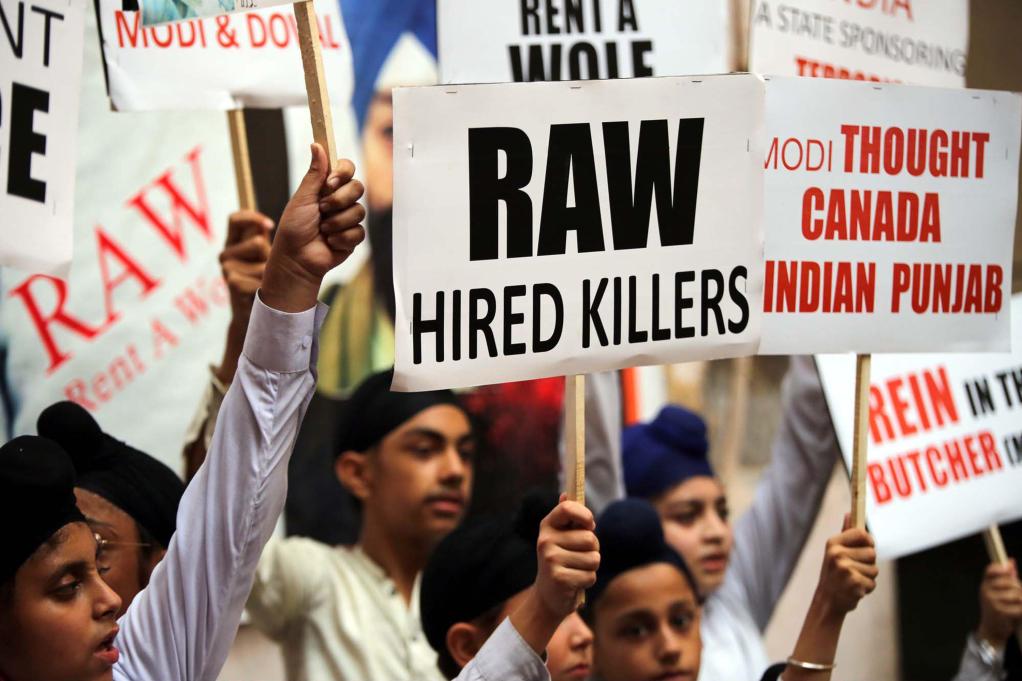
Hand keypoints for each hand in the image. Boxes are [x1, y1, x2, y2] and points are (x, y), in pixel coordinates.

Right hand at [221, 210, 271, 324]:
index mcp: (234, 242)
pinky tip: (260, 294)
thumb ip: (263, 238)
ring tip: (265, 284)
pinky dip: (267, 289)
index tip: (270, 226)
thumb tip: (268, 223)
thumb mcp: (264, 255)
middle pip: (257, 243)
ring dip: (271, 275)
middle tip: (268, 270)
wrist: (253, 313)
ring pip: (263, 264)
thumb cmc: (262, 280)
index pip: (235, 219)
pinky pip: (261, 281)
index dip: (252, 217)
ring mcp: (227, 268)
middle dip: (271, 257)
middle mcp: (227, 253)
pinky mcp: (232, 284)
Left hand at [262, 144, 365, 311]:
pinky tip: (330, 242)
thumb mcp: (302, 198)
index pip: (347, 169)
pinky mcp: (353, 237)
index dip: (343, 173)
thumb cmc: (294, 228)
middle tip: (322, 209)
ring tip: (323, 230)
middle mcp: (340, 201)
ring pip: (359, 211)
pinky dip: (341, 237)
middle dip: (339, 200)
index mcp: (327, 188)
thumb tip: (316, 144)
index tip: (329, 183)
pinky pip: (358, 231)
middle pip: (358, 187)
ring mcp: (348, 219)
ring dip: (337, 222)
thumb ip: (314, 173)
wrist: (297, 259)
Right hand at [511, 495, 598, 655]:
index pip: (567, 508)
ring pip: (594, 558)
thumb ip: (567, 517)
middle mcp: (546, 541)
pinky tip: (574, 583)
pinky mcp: (559, 578)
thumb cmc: (561, 561)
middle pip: (590, 538)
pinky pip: (590, 575)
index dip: (584, 515)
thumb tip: (566, 494)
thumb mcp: (561, 538)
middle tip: (579, 557)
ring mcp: (551, 560)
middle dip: (593, 550)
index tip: (590, 525)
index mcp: (547, 526)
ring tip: (576, 570)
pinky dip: (588, 581)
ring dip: (591, 567)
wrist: (548, 596)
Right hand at [814, 515, 877, 615]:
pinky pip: (872, 583)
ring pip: (874, 569)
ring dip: (868, 577)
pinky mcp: (853, 583)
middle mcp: (837, 554)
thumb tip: (849, 513)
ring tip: (853, 580)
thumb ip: (846, 533)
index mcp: (833, 543)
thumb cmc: (834, 573)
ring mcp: (845, 569)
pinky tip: (854, 589)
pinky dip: (867, 588)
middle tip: (854, 570)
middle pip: (872, 553)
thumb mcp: (835, 551)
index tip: (866, 548)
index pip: (862, 534)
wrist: (827, 600)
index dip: (868, 541)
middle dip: (868, 563)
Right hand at [977, 559, 1021, 646]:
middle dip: (1019, 587)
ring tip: (1019, 604)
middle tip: (1019, 594)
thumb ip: (1007, 577)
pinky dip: (1021, 610)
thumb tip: (1011, 561)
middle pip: (1009, 581)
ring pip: (1016, 594)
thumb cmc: (998, 609)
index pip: (991, 570)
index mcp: (985, 584)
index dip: (1001, 567)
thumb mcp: (999, 592)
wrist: (992, 630)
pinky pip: (1019, 606)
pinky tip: (1018, 612)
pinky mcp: (1000, 611)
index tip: (1009, 569)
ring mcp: (992, 601)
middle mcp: (986, 591)